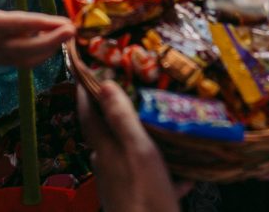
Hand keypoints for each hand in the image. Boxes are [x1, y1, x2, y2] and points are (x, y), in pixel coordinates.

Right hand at [0, 0, 73, 67]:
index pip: (18, 25)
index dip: (42, 24)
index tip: (62, 22)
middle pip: (28, 49)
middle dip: (53, 41)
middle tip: (73, 30)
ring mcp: (0, 56)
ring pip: (30, 58)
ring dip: (52, 48)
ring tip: (68, 32)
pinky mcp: (4, 61)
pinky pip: (27, 61)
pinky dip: (43, 54)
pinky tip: (54, 39)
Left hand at [78, 81, 188, 211]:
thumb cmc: (146, 195)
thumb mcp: (138, 150)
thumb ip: (122, 119)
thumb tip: (104, 84)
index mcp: (106, 150)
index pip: (88, 114)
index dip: (86, 91)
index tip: (87, 69)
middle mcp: (107, 166)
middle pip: (106, 133)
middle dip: (114, 112)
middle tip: (130, 91)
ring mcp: (120, 185)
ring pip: (127, 155)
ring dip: (138, 139)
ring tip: (159, 127)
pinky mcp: (134, 199)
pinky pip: (146, 178)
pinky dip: (161, 171)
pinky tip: (183, 174)